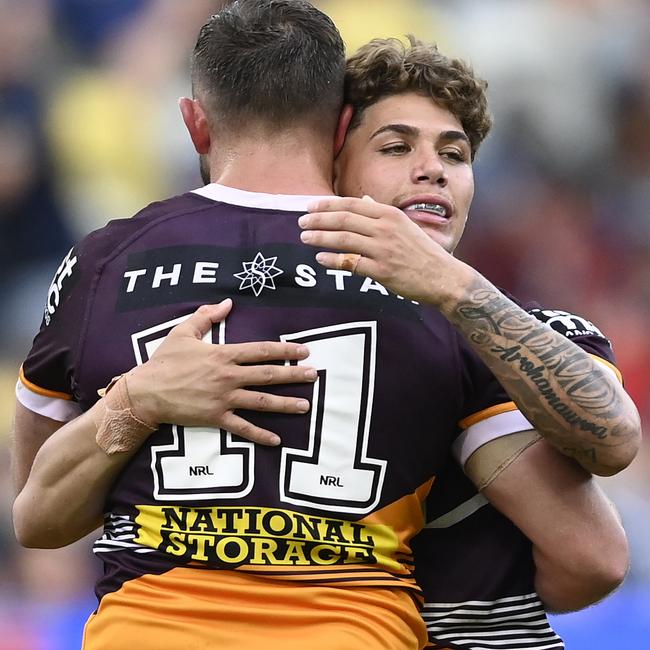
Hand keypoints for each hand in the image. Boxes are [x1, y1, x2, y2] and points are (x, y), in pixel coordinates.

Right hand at [126, 299, 316, 444]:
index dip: (285, 350)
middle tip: (314, 376)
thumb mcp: (183, 332)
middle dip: (294, 375)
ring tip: (305, 406)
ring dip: (285, 403)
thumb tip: (227, 302)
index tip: (304, 351)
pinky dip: (260, 435)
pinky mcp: (216, 417)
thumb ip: (206, 316)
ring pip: (261, 401)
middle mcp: (229, 376)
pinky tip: (277, 440)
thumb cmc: (164, 361)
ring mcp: (224, 398)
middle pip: (268, 375)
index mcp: (224, 354)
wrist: (146, 392)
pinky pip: (242, 427)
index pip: (262, 350)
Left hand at [299, 196, 471, 306]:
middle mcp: (386, 229)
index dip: (328, 204)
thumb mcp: (405, 226)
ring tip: (304, 238)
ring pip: (344, 239)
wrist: (443, 277)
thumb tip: (363, 199)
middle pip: (344, 219)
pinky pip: (351, 263)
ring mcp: (383, 250)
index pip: (352, 204)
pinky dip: (333, 260)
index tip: (310, 206)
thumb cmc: (423, 252)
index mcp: (390, 214)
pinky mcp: (382, 271)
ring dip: (320, 237)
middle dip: (318, 219)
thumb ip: (381, 213)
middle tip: (301, 222)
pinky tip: (320, 259)